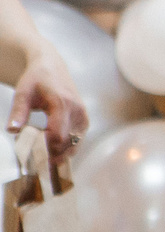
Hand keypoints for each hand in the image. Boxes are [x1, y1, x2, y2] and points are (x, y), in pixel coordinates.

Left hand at [6, 46, 88, 165]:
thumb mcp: (23, 93)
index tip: (30, 155)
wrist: (53, 68)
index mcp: (63, 104)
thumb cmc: (37, 79)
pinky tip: (51, 151)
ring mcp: (83, 118)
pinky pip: (76, 142)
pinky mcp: (84, 122)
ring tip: (42, 160)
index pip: (57, 135)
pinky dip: (65, 149)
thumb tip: (12, 130)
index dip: (44, 149)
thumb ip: (19, 112)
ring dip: (58, 155)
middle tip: (34, 163)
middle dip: (50, 155)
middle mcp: (77, 112)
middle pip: (66, 144)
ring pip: (73, 146)